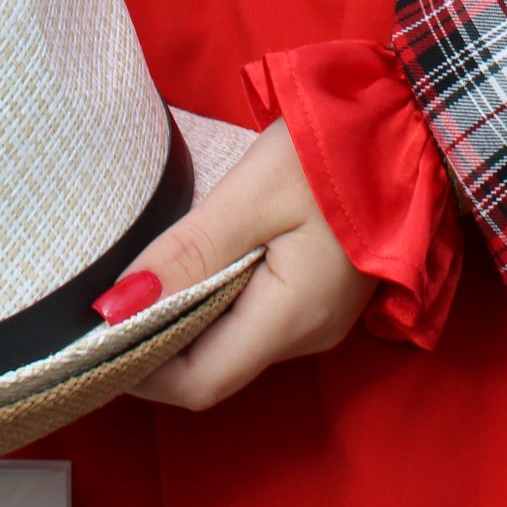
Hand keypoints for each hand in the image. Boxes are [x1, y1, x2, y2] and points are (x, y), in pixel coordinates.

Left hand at [107, 120, 373, 410]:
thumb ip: (188, 253)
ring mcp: (320, 318)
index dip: (141, 370)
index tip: (93, 335)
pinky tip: (195, 262)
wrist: (413, 123)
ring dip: (185, 320)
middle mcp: (308, 335)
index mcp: (292, 319)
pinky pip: (256, 317)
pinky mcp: (323, 294)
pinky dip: (215, 301)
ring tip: (145, 274)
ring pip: (233, 343)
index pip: (200, 384)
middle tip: (108, 298)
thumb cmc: (336, 151)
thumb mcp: (253, 193)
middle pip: (214, 368)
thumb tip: (116, 310)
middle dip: (156, 345)